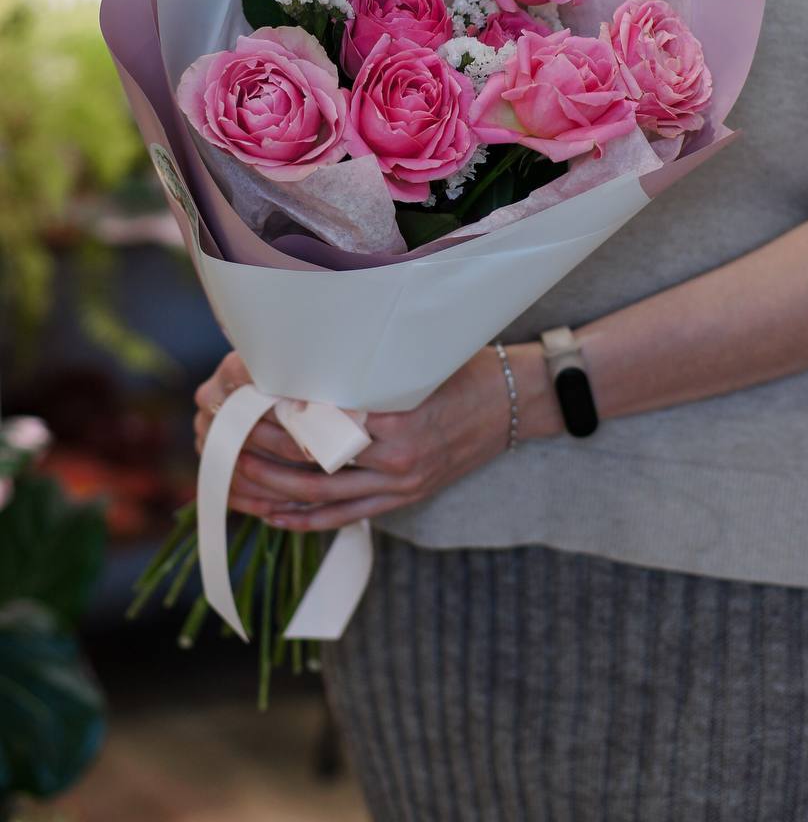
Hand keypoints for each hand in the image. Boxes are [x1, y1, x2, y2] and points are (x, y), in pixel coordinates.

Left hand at [194, 343, 557, 530]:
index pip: (317, 425)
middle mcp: (396, 458)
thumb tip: (298, 365)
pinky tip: (270, 514)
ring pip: (318, 497)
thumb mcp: (413, 359)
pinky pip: (343, 516)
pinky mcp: (403, 498)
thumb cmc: (463, 368)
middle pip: (308, 465)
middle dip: (255, 453)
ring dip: (267, 491)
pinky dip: (302, 519)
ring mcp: (400, 484)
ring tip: (229, 478)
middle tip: (219, 436)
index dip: (271, 419)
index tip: (236, 401)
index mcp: (396, 417)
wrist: (516, 402)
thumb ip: (361, 371)